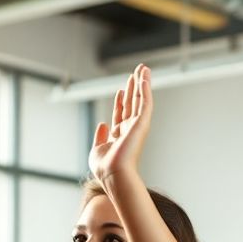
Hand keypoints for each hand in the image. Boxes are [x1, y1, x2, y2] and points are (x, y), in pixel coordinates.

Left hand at [89, 64, 152, 185]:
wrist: (113, 173)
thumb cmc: (105, 168)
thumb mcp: (97, 150)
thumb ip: (100, 136)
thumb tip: (102, 124)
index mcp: (119, 136)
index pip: (121, 114)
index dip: (120, 101)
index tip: (120, 89)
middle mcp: (130, 129)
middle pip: (132, 103)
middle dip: (134, 87)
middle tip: (137, 72)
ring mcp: (137, 126)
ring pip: (140, 99)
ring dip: (142, 83)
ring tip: (143, 68)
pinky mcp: (142, 123)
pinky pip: (145, 102)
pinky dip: (145, 89)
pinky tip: (144, 78)